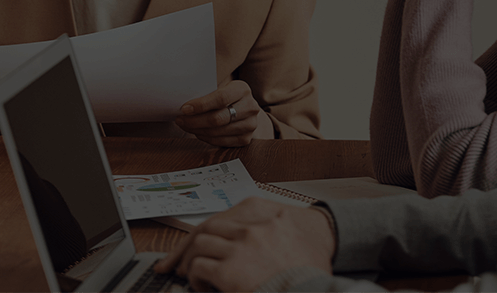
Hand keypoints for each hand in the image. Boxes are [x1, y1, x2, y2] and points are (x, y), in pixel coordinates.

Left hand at [154, 198, 334, 292]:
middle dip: (187, 246)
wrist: (320, 287)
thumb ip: (263, 229)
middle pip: (205, 229)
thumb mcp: (290, 234)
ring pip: (199, 246)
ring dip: (192, 262)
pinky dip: (195, 278)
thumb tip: (237, 241)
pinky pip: (199, 268)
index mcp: (262, 211)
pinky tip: (202, 287)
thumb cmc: (310, 266)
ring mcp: (239, 246)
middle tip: (176, 263)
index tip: (192, 241)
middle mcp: (249, 225)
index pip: (221, 216)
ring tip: (193, 277)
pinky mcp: (230, 270)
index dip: (203, 231)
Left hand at [175, 80, 269, 146]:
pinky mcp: (246, 139)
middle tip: (180, 119)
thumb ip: (205, 92)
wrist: (242, 106)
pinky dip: (205, 138)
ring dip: (197, 130)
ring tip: (185, 125)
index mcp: (242, 89)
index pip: (221, 98)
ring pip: (218, 132)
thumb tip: (182, 102)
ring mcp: (250, 125)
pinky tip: (197, 132)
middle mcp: (250, 107)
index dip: (201, 105)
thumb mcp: (218, 87)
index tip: (184, 109)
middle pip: (218, 118)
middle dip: (195, 121)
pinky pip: (221, 141)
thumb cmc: (224, 95)